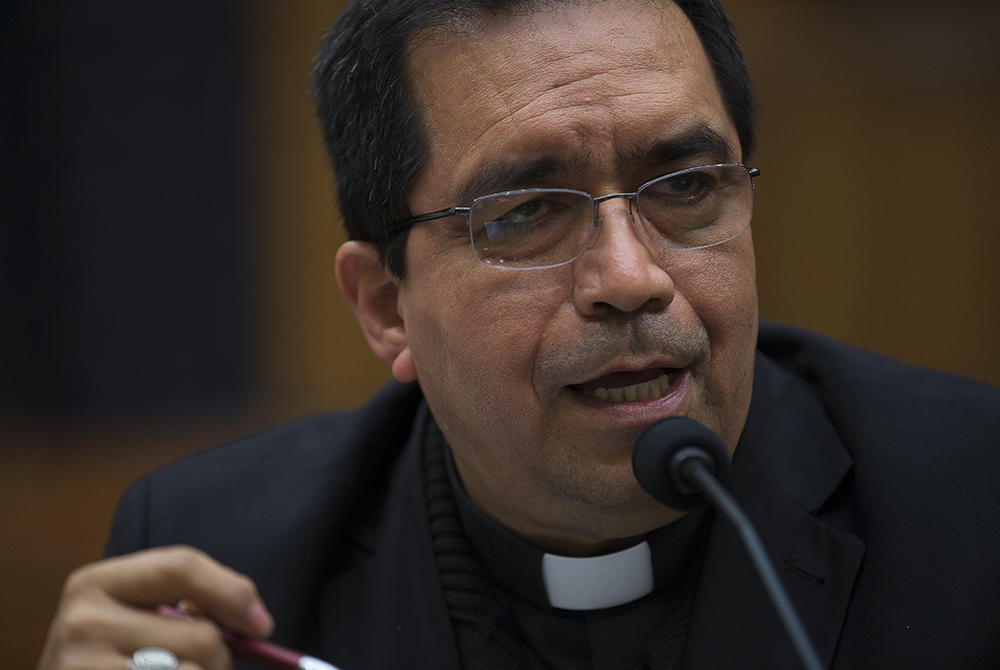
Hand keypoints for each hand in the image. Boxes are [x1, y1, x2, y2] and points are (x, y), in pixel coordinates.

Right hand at [37, 546, 273, 669]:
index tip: (262, 624)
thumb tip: (253, 619)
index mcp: (97, 583)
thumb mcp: (130, 617)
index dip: (233, 593)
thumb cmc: (106, 658)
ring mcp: (84, 669)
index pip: (182, 567)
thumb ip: (184, 604)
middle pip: (200, 635)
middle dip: (222, 657)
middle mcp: (85, 623)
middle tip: (213, 667)